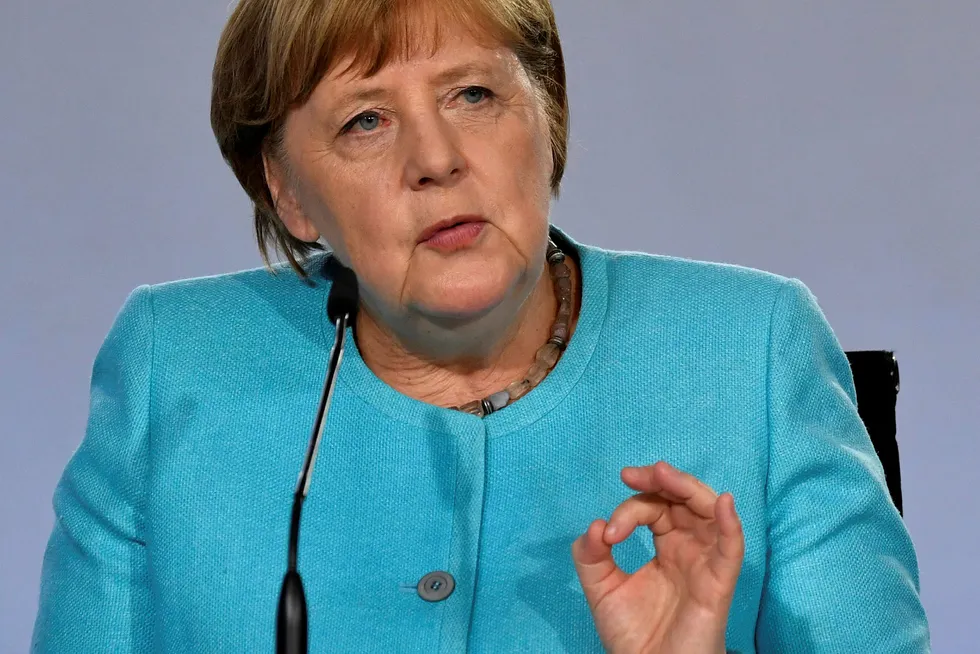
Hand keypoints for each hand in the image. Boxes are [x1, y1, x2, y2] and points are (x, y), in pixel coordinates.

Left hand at [571, 461, 743, 653]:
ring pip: (709, 512)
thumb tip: (594, 525)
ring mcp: (705, 563)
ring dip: (688, 488)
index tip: (607, 533)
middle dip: (661, 480)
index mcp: (666, 546)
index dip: (629, 509)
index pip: (654, 509)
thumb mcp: (600, 588)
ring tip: (663, 473)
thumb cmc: (633, 635)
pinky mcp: (718, 584)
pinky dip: (730, 524)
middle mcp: (689, 549)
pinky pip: (732, 549)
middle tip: (632, 474)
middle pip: (684, 500)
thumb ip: (590, 556)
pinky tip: (722, 503)